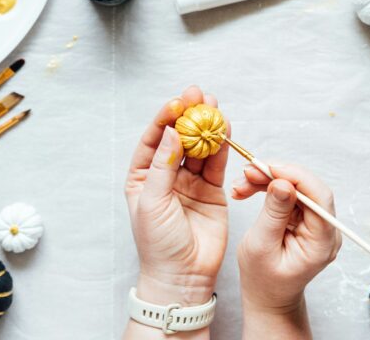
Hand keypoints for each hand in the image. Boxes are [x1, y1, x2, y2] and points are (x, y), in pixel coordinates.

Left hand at [124, 86, 229, 338]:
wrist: (183, 275)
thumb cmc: (158, 243)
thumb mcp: (152, 202)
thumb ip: (163, 166)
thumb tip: (173, 133)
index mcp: (143, 177)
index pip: (153, 140)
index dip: (164, 119)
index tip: (177, 103)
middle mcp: (167, 176)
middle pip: (179, 138)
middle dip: (188, 116)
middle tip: (198, 94)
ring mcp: (190, 182)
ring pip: (200, 148)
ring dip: (207, 127)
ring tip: (214, 105)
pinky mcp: (212, 190)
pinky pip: (217, 163)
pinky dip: (222, 146)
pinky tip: (225, 129)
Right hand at [233, 164, 341, 339]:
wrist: (267, 296)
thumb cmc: (263, 280)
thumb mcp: (261, 246)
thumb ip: (274, 213)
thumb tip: (282, 182)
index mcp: (322, 242)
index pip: (319, 197)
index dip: (296, 177)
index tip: (269, 168)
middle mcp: (326, 230)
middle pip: (308, 188)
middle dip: (277, 174)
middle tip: (248, 171)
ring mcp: (316, 224)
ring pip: (296, 187)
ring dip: (268, 179)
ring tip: (242, 182)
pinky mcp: (304, 218)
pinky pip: (289, 193)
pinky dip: (269, 187)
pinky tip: (249, 188)